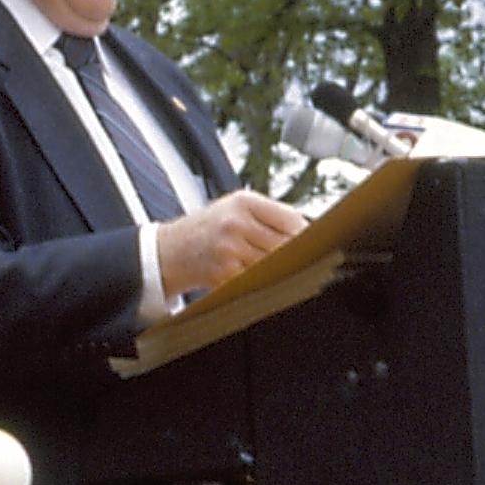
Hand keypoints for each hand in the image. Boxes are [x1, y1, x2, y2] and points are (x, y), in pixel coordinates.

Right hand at [153, 188, 307, 307]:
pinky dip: (262, 282)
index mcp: (244, 202)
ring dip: (280, 271)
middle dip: (295, 255)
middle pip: (286, 245)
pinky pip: (257, 281)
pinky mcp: (224, 274)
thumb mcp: (236, 209)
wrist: (171, 250)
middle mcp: (236, 222)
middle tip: (302, 262)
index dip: (307, 236)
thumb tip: (311, 233)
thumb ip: (272, 217)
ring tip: (278, 270)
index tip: (314, 245)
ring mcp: (229, 249)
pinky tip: (258, 279)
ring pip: (274, 265)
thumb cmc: (210, 229)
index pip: (292, 220)